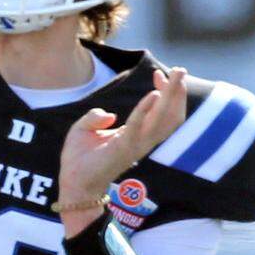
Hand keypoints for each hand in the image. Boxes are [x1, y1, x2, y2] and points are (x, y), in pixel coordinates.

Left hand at [58, 67, 186, 203]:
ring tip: (175, 76)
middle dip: (176, 92)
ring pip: (162, 120)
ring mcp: (134, 146)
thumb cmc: (78, 159)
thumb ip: (96, 117)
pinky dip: (146, 111)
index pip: (160, 113)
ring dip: (170, 97)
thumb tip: (110, 114)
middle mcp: (141, 141)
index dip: (164, 93)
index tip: (159, 74)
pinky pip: (138, 127)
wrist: (72, 184)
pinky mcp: (123, 149)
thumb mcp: (83, 129)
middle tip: (181, 70)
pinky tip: (153, 95)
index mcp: (135, 136)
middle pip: (169, 116)